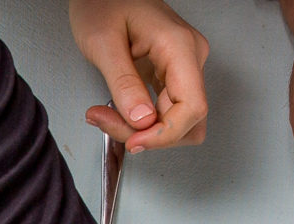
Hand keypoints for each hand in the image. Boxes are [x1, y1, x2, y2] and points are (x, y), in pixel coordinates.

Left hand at [71, 0, 210, 152]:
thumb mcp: (103, 42)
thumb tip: (142, 120)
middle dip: (147, 133)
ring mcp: (183, 65)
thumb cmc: (101, 2)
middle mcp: (189, 56)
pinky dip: (142, 121)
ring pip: (177, 120)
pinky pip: (166, 110)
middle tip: (107, 121)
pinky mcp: (171, 72)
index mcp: (179, 46)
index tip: (134, 141)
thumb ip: (123, 83)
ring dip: (145, 131)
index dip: (164, 134)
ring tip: (109, 117)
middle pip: (185, 119)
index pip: (192, 108)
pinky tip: (116, 112)